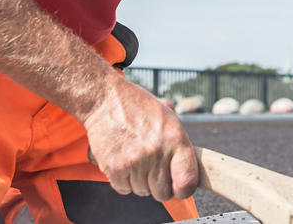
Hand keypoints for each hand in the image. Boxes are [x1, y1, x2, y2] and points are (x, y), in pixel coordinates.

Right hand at [83, 76, 198, 201]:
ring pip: (142, 191)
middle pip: (163, 193)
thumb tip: (188, 171)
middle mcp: (157, 152)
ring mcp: (135, 161)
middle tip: (151, 168)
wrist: (105, 100)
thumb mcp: (168, 118)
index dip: (184, 190)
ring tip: (134, 157)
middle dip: (158, 185)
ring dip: (139, 181)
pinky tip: (123, 160)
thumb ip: (178, 145)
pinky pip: (123, 189)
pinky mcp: (115, 168)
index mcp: (175, 139)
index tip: (179, 188)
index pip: (188, 182)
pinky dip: (122, 180)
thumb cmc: (137, 107)